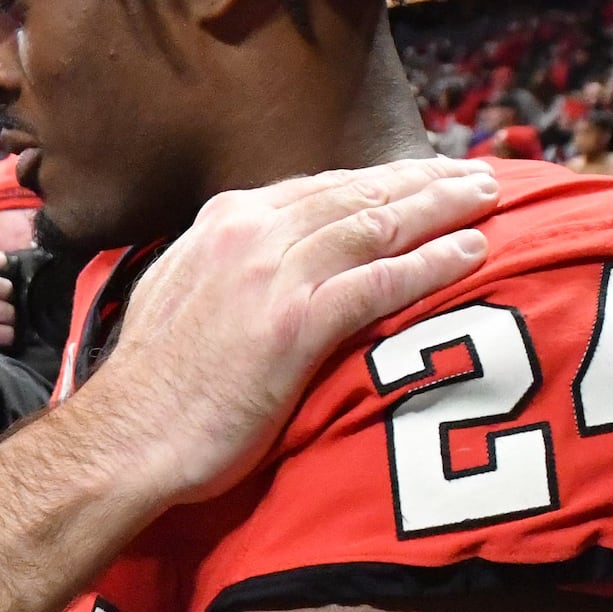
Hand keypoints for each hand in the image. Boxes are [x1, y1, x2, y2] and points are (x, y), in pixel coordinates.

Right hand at [70, 158, 500, 503]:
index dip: (377, 180)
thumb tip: (255, 263)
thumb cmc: (152, 384)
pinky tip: (472, 252)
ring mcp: (275, 274)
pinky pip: (382, 281)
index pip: (318, 187)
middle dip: (423, 182)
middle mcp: (251, 233)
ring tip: (487, 199)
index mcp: (222, 222)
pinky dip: (432, 263)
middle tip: (476, 175)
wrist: (125, 437)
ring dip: (441, 209)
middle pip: (358, 195)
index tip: (418, 177)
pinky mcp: (297, 323)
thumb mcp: (179, 293)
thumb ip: (224, 265)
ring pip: (378, 226)